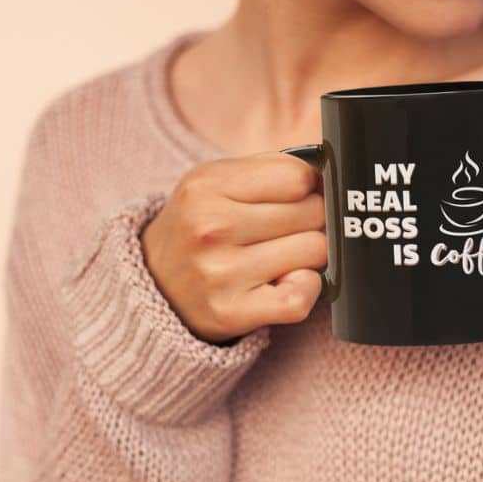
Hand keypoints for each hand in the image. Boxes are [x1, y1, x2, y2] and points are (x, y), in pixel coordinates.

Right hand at [140, 150, 326, 344]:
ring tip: (282, 256)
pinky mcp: (231, 312)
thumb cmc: (200, 228)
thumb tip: (329, 175)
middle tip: (286, 232)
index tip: (294, 200)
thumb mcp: (217, 183)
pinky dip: (306, 289)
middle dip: (310, 221)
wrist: (153, 284)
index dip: (307, 187)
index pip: (298, 176)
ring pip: (314, 251)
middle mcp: (210, 227)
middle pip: (312, 213)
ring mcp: (220, 273)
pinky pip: (300, 298)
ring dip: (308, 256)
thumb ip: (273, 169)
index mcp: (206, 186)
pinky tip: (288, 282)